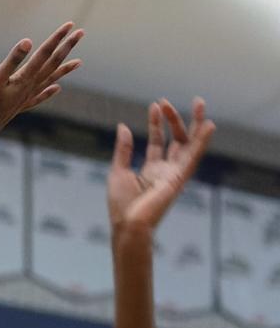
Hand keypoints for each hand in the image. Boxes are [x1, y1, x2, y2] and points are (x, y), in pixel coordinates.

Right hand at [0, 21, 83, 136]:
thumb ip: (13, 60)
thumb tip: (28, 41)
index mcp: (25, 77)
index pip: (45, 53)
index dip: (57, 38)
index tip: (70, 24)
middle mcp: (30, 86)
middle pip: (53, 63)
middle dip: (67, 47)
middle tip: (81, 33)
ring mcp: (27, 96)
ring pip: (50, 79)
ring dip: (64, 69)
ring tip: (78, 62)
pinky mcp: (21, 105)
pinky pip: (40, 96)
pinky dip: (50, 91)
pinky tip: (57, 88)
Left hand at [108, 98, 214, 234]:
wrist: (129, 225)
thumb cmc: (121, 206)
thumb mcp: (118, 172)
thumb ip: (123, 150)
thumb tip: (123, 127)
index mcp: (151, 171)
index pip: (158, 142)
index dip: (157, 123)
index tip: (155, 105)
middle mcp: (165, 171)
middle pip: (176, 140)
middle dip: (174, 120)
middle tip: (166, 102)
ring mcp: (174, 175)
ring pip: (189, 145)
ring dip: (195, 124)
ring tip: (199, 103)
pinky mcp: (180, 179)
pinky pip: (194, 157)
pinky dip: (202, 141)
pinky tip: (209, 125)